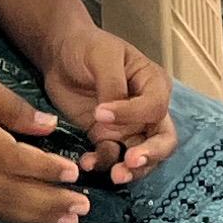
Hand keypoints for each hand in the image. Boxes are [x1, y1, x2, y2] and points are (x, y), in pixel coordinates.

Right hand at [0, 60, 88, 222]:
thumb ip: (10, 104)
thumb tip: (48, 127)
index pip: (12, 159)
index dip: (45, 169)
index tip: (73, 171)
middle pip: (10, 192)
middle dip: (49, 202)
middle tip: (84, 207)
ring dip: (36, 217)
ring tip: (68, 221)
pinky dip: (12, 217)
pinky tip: (34, 219)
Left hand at [37, 25, 173, 181]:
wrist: (59, 54)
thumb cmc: (87, 47)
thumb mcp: (102, 56)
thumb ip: (112, 85)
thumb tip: (111, 114)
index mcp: (153, 84)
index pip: (155, 107)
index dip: (132, 114)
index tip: (101, 112)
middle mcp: (146, 109)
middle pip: (163, 140)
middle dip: (151, 155)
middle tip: (131, 161)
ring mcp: (128, 127)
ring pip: (141, 156)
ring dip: (131, 169)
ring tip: (114, 175)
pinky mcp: (106, 137)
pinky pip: (112, 157)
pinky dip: (103, 163)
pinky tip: (87, 162)